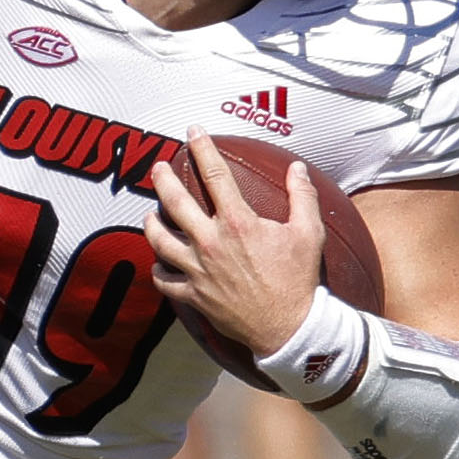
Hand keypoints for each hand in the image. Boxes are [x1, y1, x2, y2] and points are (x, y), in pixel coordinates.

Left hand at [148, 148, 323, 373]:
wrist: (288, 327)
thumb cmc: (299, 279)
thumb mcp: (309, 233)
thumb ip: (302, 196)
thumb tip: (297, 167)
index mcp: (238, 222)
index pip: (215, 173)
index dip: (202, 147)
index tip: (193, 131)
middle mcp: (211, 242)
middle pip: (175, 201)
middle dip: (162, 179)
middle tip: (157, 167)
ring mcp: (198, 270)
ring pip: (159, 240)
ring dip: (151, 223)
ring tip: (149, 214)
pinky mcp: (193, 295)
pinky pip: (164, 280)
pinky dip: (158, 270)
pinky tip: (158, 262)